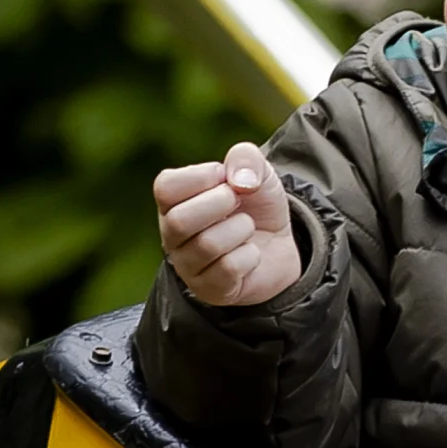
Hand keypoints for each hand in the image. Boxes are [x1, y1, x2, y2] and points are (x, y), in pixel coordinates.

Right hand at [153, 143, 301, 307]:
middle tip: (238, 201)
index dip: (201, 176)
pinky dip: (250, 255)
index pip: (165, 187)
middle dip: (221, 204)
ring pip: (208, 245)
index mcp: (172, 202)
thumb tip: (238, 180)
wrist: (280, 246)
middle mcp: (171, 234)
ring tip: (246, 227)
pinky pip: (228, 268)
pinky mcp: (209, 288)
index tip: (224, 177)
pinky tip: (250, 253)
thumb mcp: (257, 173)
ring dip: (241, 229)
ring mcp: (187, 264)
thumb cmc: (256, 207)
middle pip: (179, 220)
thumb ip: (246, 159)